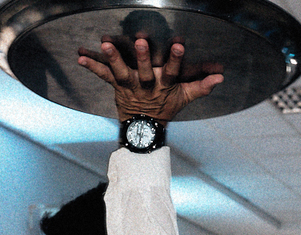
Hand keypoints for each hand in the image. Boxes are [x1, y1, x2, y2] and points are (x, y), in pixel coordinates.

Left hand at [78, 37, 222, 121]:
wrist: (144, 128)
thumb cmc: (165, 107)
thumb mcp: (185, 98)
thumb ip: (202, 86)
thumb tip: (221, 78)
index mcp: (164, 85)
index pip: (172, 71)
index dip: (175, 59)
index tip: (179, 45)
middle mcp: (146, 85)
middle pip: (145, 71)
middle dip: (144, 57)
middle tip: (142, 41)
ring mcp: (130, 86)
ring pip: (121, 71)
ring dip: (113, 57)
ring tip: (105, 43)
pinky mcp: (117, 86)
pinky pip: (103, 75)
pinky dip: (92, 65)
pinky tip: (80, 56)